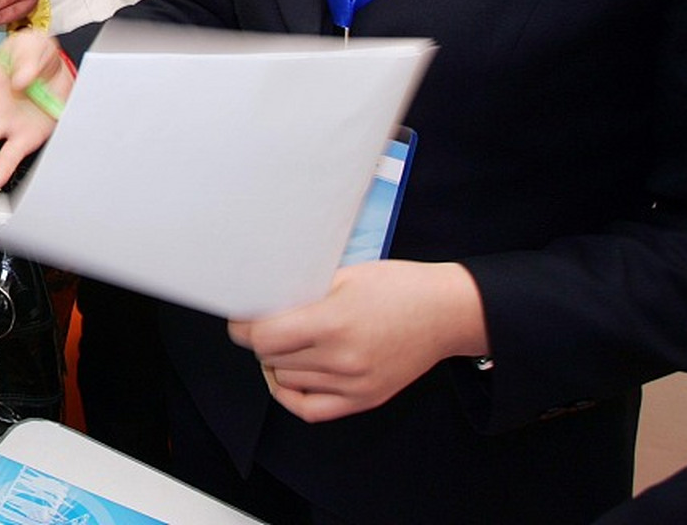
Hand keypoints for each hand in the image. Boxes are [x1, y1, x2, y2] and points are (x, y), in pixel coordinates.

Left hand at [228, 261, 489, 421]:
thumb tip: (259, 301)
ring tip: (283, 344)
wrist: (446, 313)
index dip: (244, 326)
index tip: (240, 318)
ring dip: (277, 363)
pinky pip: (311, 410)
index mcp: (334, 322)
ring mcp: (354, 384)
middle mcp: (342, 359)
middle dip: (260, 341)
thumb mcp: (344, 275)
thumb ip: (302, 292)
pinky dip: (291, 394)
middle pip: (271, 358)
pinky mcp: (366, 399)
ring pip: (287, 380)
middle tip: (264, 325)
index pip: (264, 336)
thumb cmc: (396, 287)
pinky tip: (288, 377)